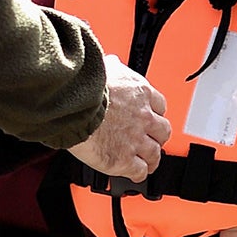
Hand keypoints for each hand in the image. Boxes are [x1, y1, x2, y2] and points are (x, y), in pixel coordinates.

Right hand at [68, 56, 168, 182]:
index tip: (150, 117)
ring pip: (154, 153)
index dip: (154, 113)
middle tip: (150, 140)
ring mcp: (135, 140)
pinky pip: (139, 171)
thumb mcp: (103, 67)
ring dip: (151, 158)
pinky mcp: (124, 159)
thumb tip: (111, 63)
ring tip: (147, 162)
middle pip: (163, 131)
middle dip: (157, 136)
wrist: (73, 105)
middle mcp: (143, 118)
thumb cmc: (84, 86)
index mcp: (140, 93)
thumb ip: (111, 67)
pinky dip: (138, 173)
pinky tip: (133, 173)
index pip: (160, 105)